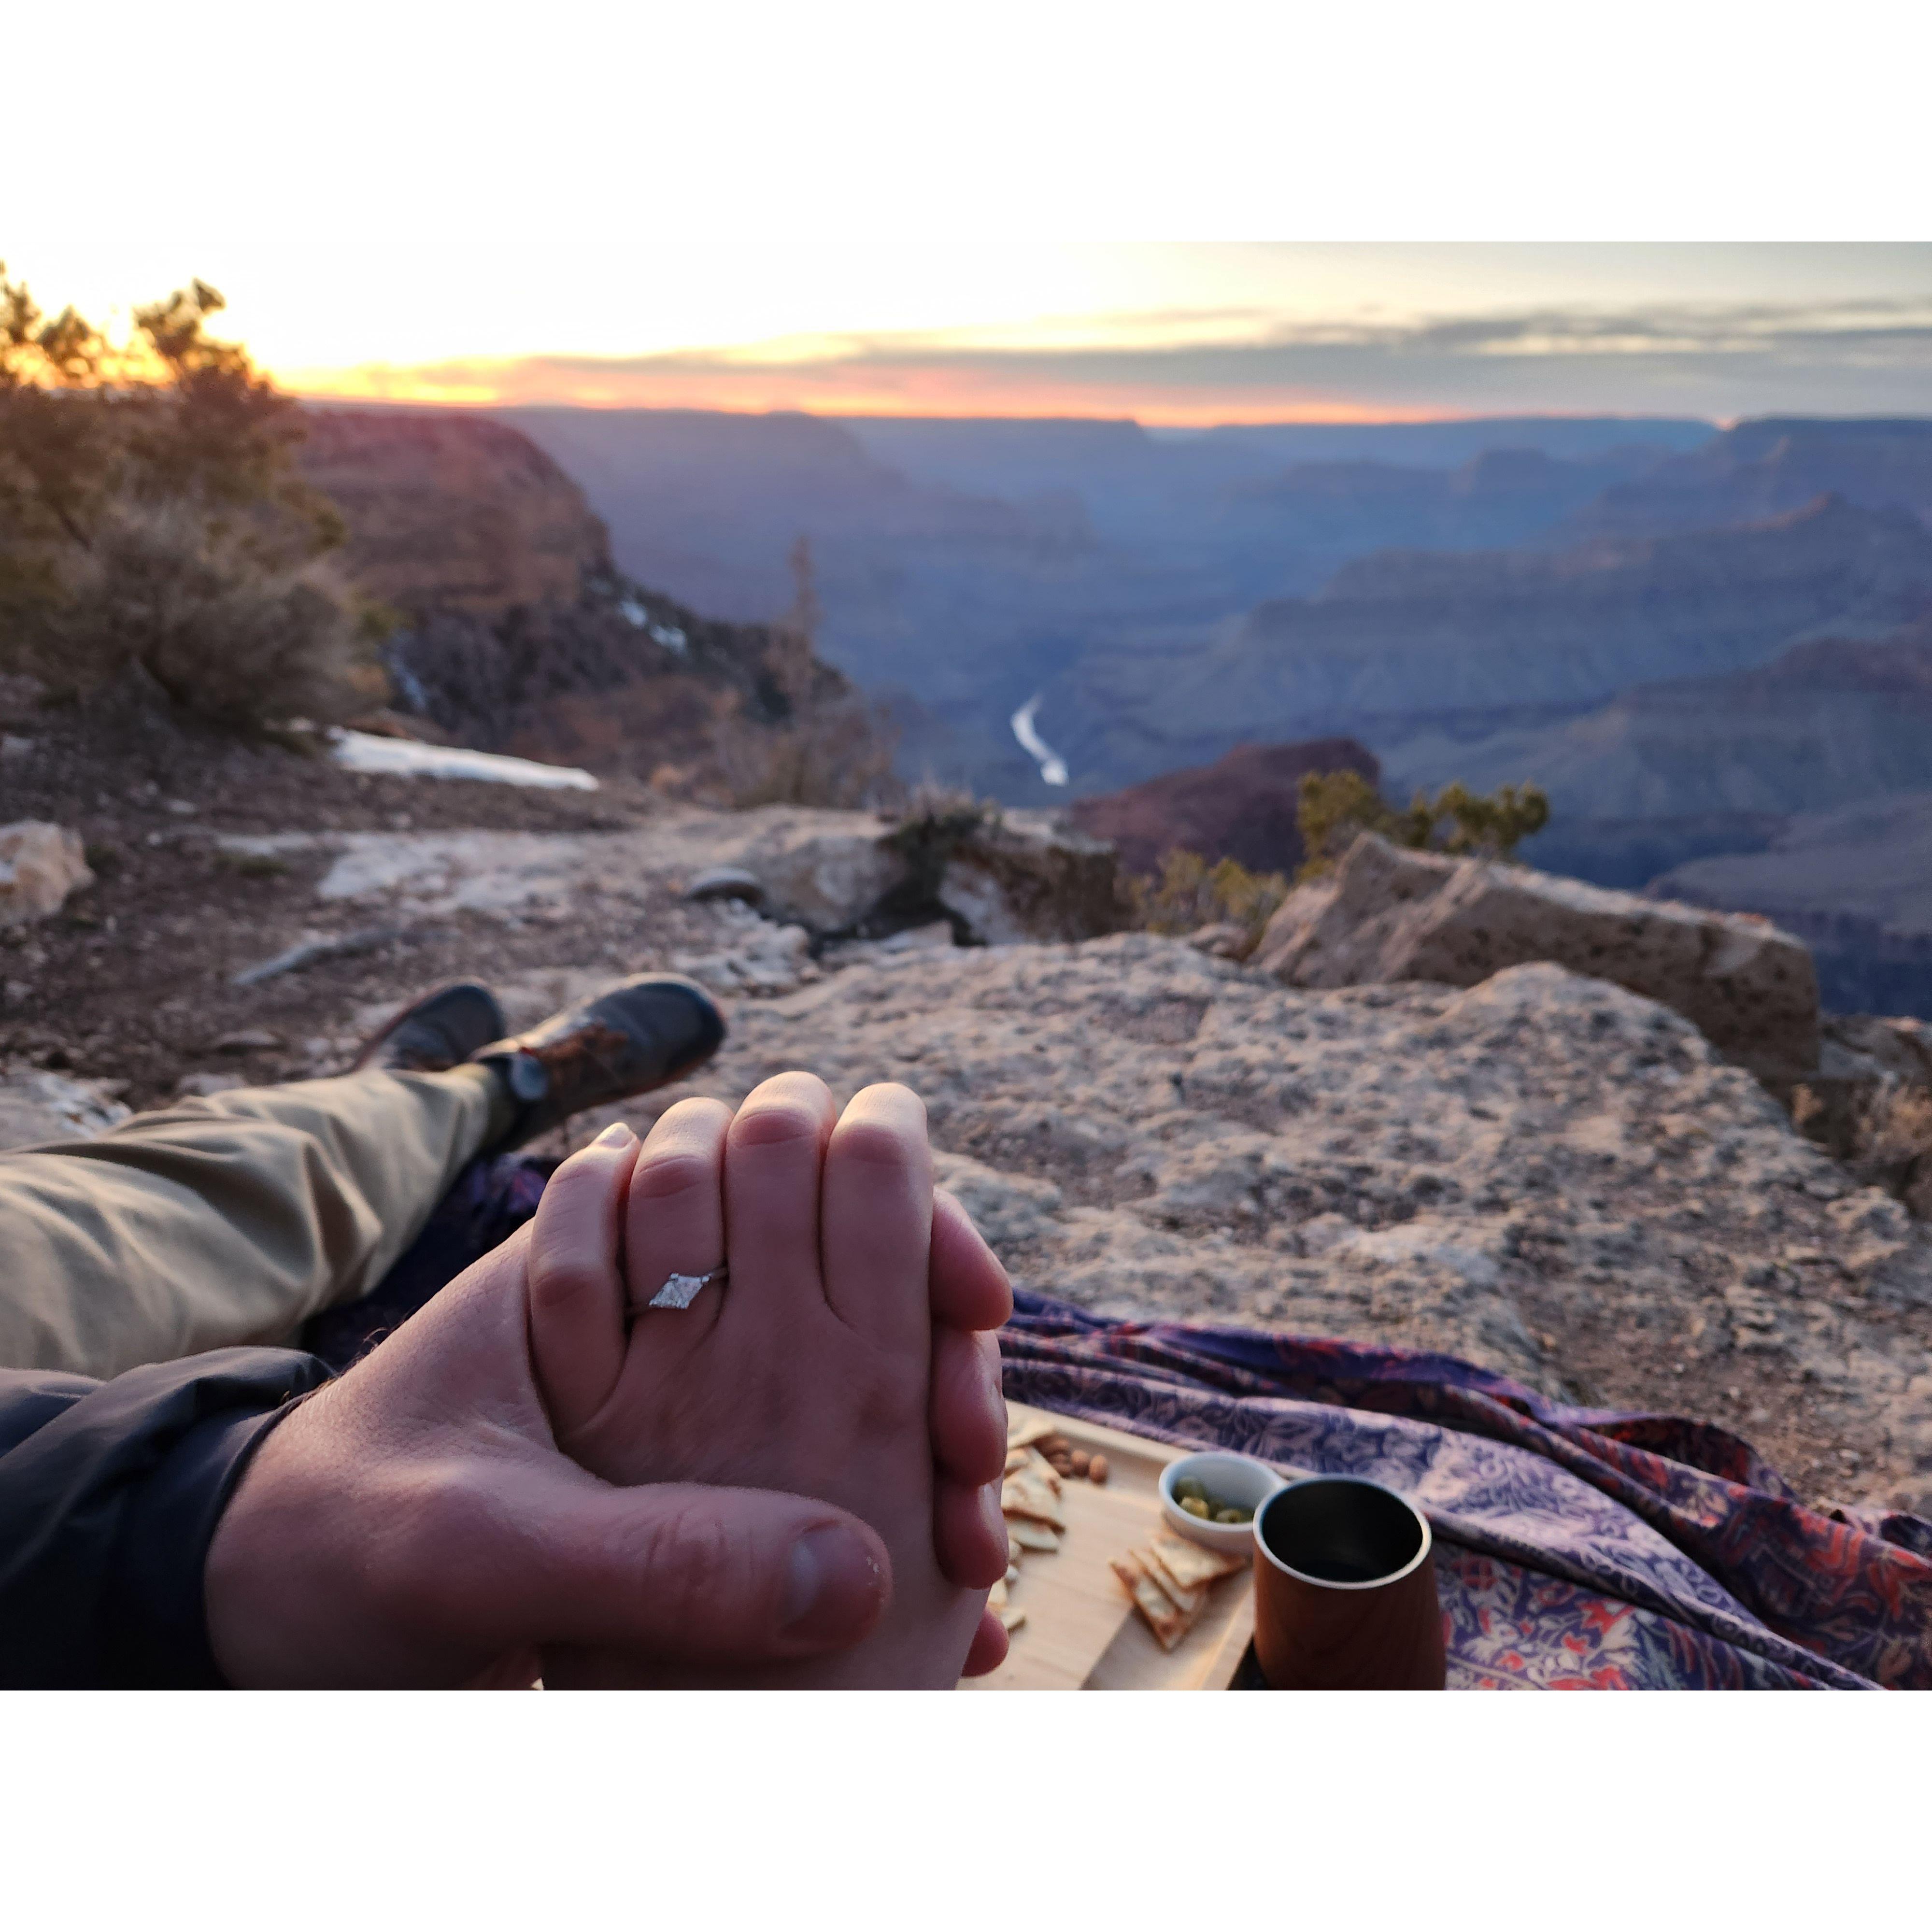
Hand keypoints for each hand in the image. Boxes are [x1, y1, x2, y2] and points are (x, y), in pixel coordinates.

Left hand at [203, 1159, 1012, 1685]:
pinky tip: (935, 1603)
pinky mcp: (689, 1489)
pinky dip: (882, 1529)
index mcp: (606, 1261)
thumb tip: (852, 1575)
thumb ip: (644, 1553)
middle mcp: (661, 1313)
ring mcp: (680, 1402)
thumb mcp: (476, 1550)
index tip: (967, 1306)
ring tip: (970, 1564)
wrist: (253, 1611)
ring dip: (928, 1450)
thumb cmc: (331, 1545)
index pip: (795, 1182)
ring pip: (855, 1386)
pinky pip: (819, 1486)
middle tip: (971, 1459)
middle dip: (938, 1356)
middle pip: (857, 1285)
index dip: (907, 1226)